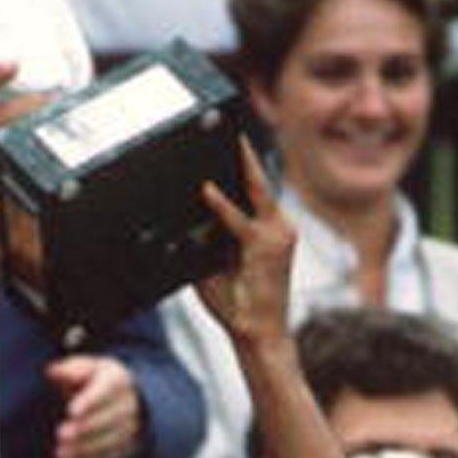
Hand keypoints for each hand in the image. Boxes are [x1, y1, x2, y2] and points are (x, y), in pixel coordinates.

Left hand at [45, 354, 141, 457]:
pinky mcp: (125, 447)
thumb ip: (69, 370)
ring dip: (85, 449)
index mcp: (118, 379)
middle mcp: (129, 404)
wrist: (120, 398)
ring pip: (110, 441)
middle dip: (85, 428)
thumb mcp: (84, 368)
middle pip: (110, 418)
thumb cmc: (94, 380)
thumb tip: (52, 372)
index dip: (89, 401)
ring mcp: (130, 428)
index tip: (71, 411)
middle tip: (61, 434)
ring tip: (60, 453)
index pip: (107, 389)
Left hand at [194, 138, 294, 356]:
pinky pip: (241, 222)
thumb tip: (179, 218)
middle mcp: (278, 228)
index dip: (241, 163)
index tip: (226, 138)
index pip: (254, 189)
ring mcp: (278, 236)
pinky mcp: (270, 248)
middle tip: (226, 122)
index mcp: (266, 230)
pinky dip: (223, 206)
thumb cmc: (236, 305)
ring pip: (256, 190)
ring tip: (223, 139)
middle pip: (258, 180)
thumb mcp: (210, 265)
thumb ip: (201, 240)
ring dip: (239, 165)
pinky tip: (207, 190)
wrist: (258, 335)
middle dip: (243, 152)